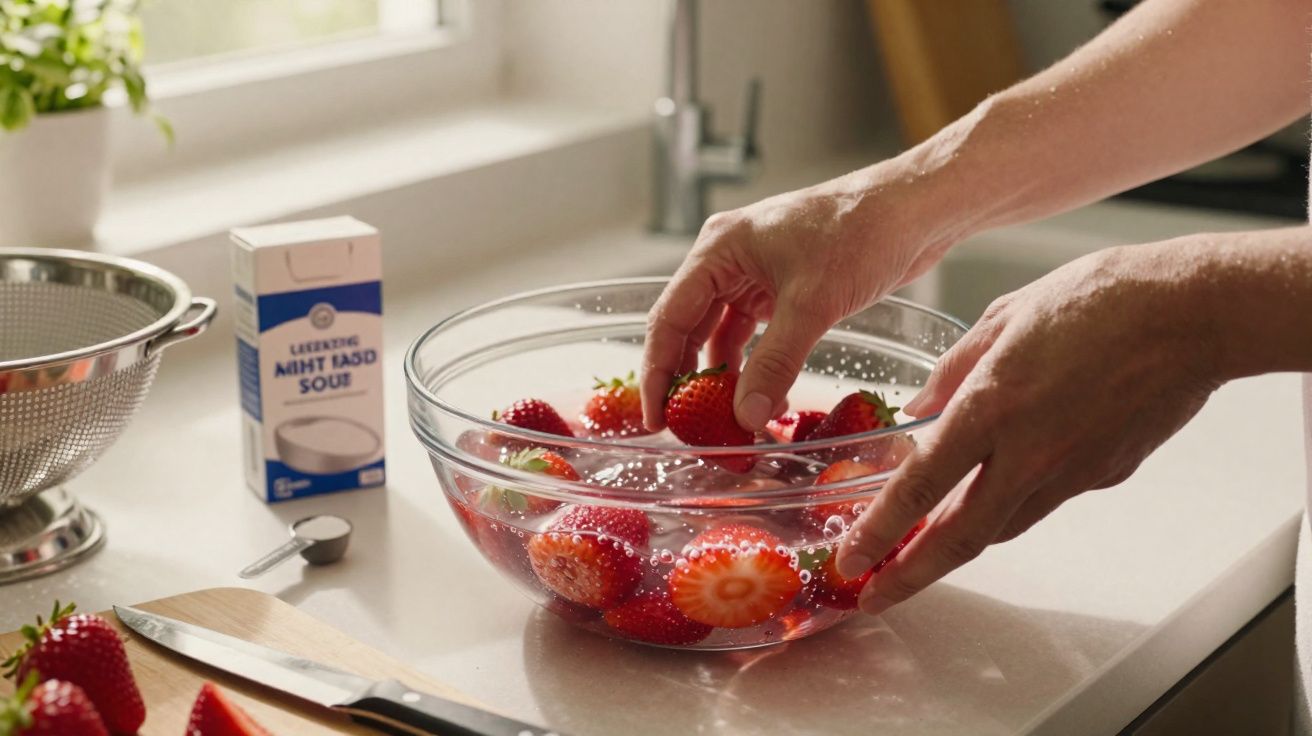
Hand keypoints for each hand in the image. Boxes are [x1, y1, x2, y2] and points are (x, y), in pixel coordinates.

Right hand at [640, 163, 957, 430]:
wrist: (915, 209)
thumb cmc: (862, 232)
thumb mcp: (813, 303)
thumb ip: (776, 363)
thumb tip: (746, 417)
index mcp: (719, 249)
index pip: (669, 318)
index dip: (658, 371)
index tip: (656, 419)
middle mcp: (728, 260)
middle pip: (689, 330)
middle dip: (690, 382)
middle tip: (692, 430)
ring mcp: (755, 275)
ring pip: (722, 337)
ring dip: (727, 380)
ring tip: (732, 424)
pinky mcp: (782, 289)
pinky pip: (755, 337)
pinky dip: (758, 369)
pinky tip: (771, 401)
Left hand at [836, 241, 1222, 614]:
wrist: (1193, 312)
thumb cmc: (1099, 299)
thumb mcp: (1002, 317)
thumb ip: (951, 371)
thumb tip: (916, 409)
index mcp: (992, 407)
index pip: (921, 489)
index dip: (879, 533)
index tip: (850, 560)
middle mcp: (1029, 452)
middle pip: (959, 539)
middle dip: (909, 577)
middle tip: (874, 597)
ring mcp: (1072, 471)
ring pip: (1002, 526)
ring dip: (956, 545)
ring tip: (919, 553)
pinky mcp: (1106, 475)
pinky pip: (1045, 500)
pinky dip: (1010, 504)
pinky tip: (997, 490)